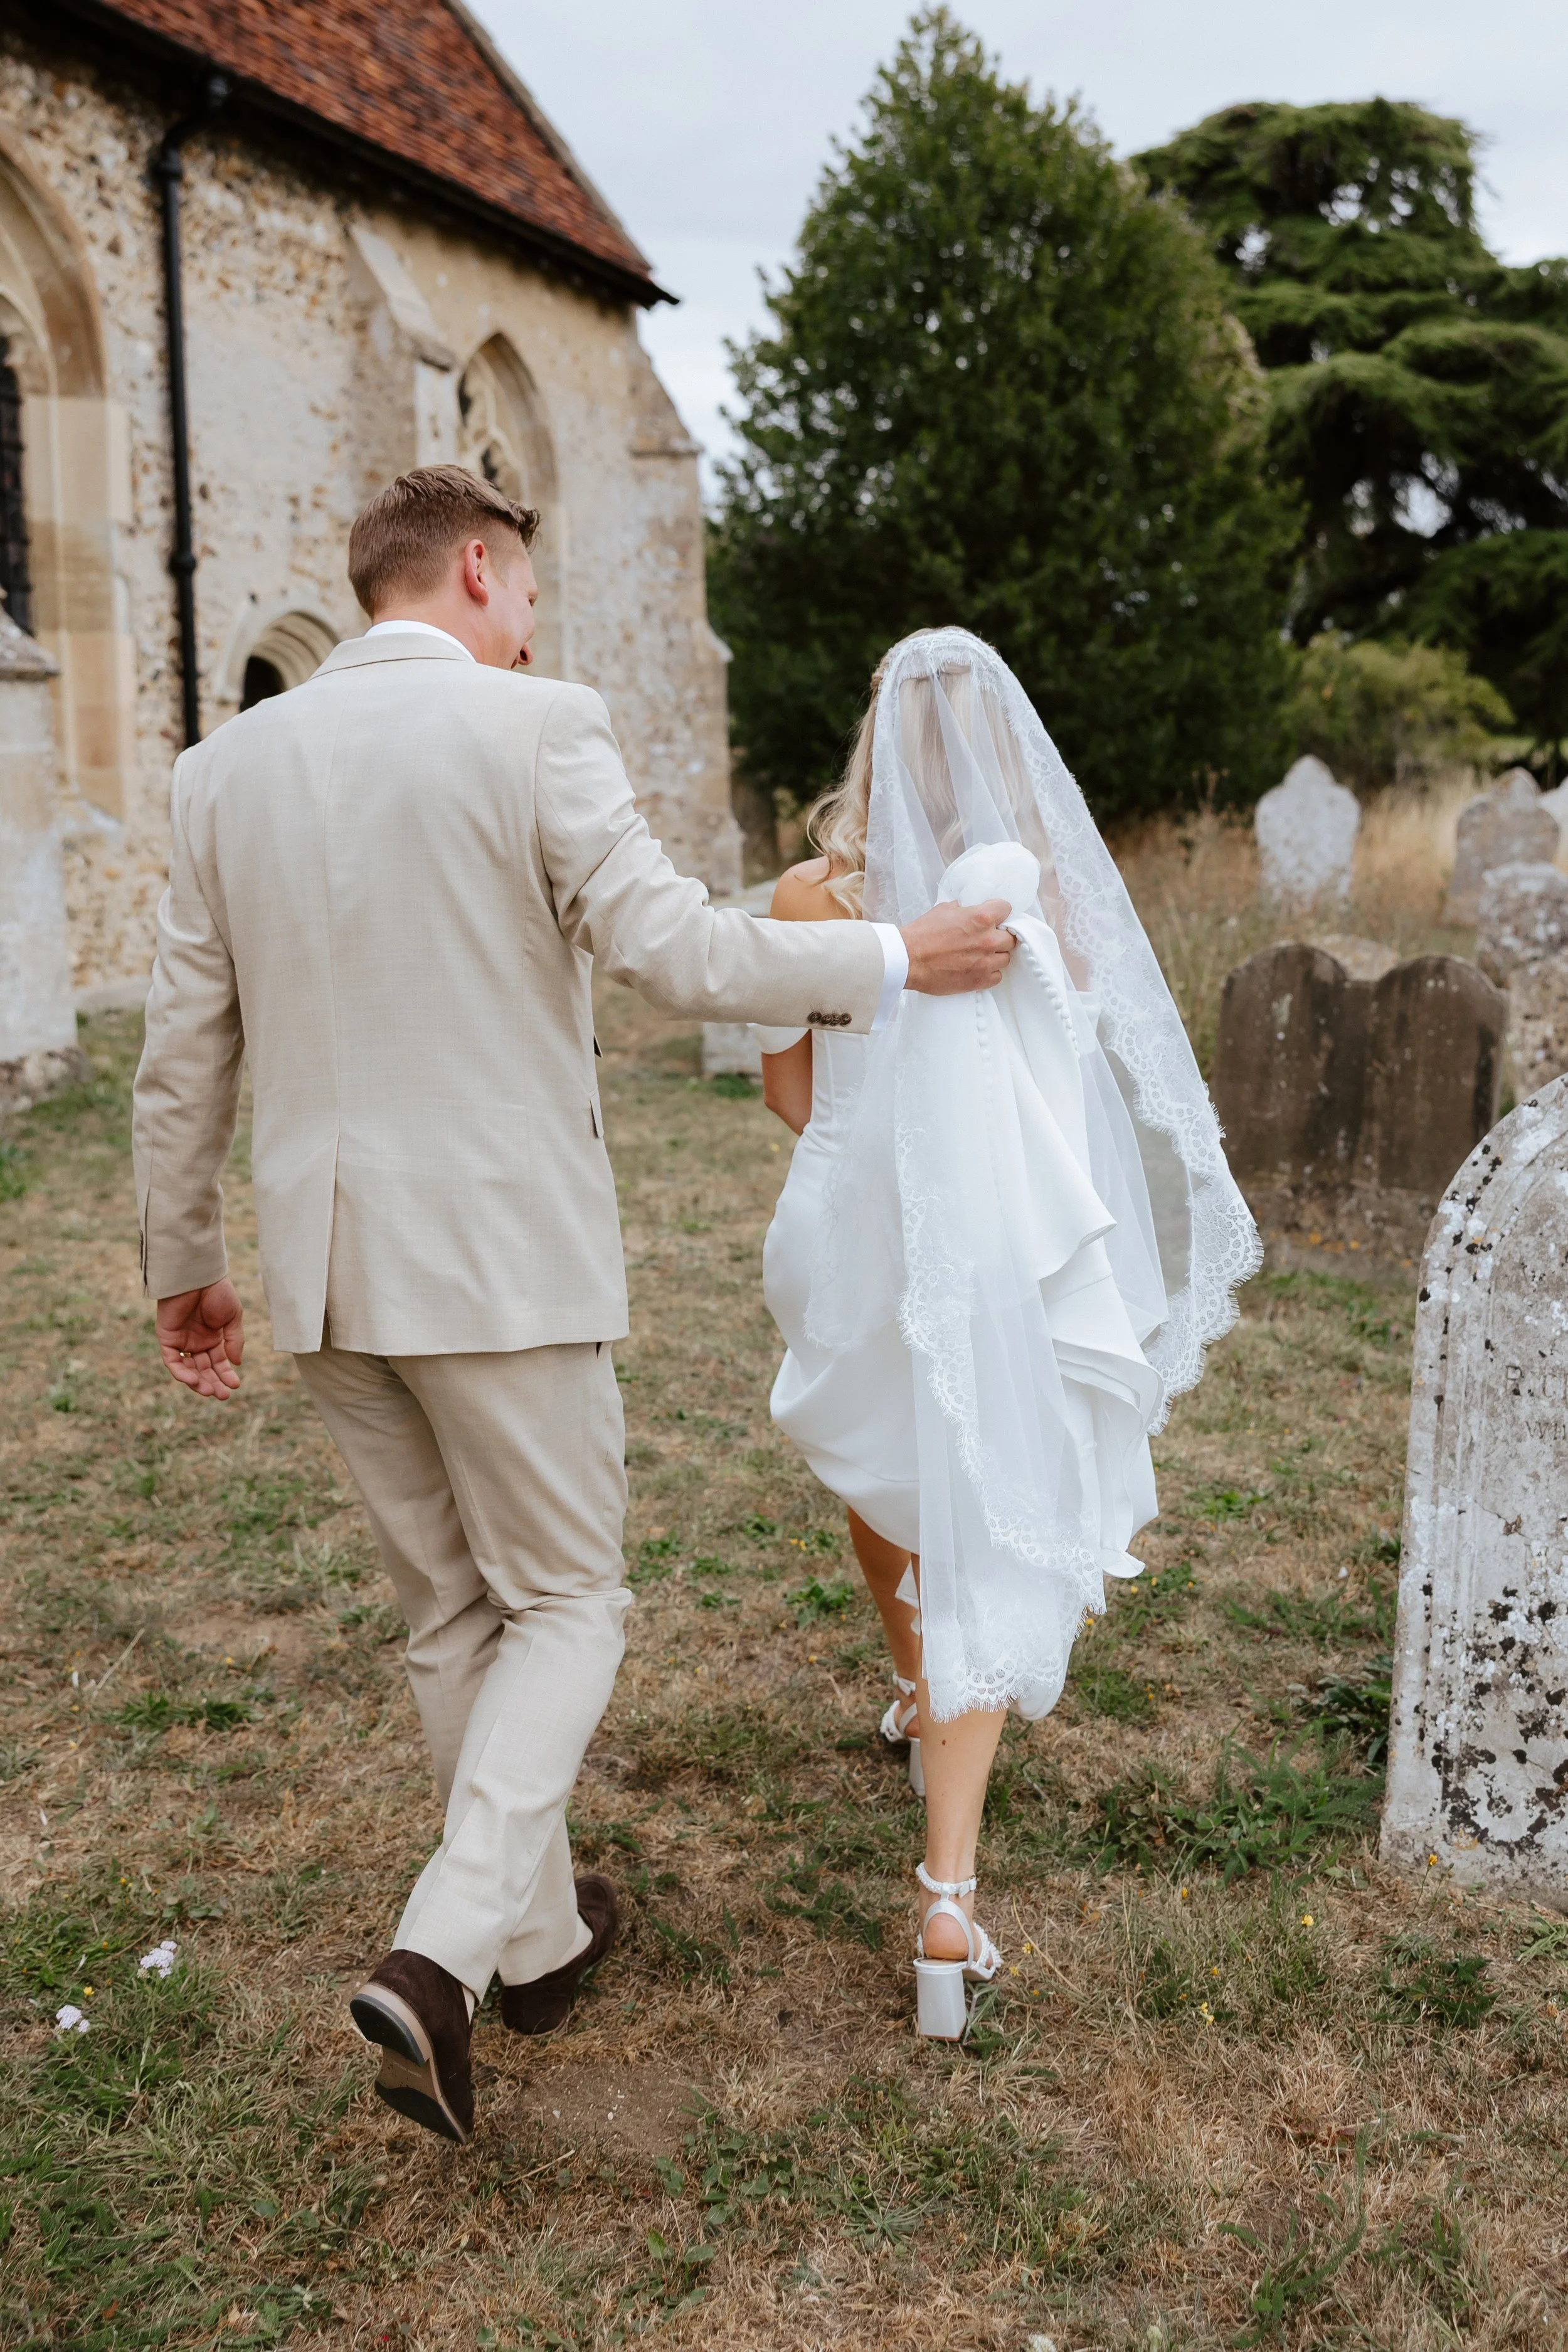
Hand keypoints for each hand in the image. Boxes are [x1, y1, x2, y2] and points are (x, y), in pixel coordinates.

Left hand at [156, 1279, 244, 1399]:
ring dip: (198, 1382)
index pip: (219, 1362)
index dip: (226, 1375)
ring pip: (188, 1368)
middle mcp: (196, 1341)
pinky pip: (172, 1360)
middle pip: (204, 1369)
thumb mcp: (233, 1318)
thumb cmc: (217, 1292)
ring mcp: (181, 1340)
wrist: (198, 1275)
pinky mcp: (167, 1338)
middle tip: (223, 1396)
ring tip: (210, 1391)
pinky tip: (194, 1379)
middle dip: (213, 1383)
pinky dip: (181, 1372)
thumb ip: (234, 1341)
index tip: (235, 1385)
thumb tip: (237, 1363)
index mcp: (213, 1337)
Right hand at [901, 899, 1015, 994]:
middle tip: (988, 937)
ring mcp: (985, 962)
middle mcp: (988, 939)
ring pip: (1005, 958)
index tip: (995, 916)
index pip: (1007, 909)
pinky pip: (997, 976)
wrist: (908, 960)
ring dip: (996, 955)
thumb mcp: (943, 910)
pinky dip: (990, 973)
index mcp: (981, 918)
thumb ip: (962, 909)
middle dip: (1001, 936)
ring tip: (982, 955)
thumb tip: (966, 910)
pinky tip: (979, 968)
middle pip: (1010, 938)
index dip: (1000, 912)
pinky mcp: (979, 980)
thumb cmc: (922, 934)